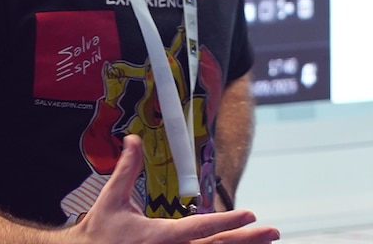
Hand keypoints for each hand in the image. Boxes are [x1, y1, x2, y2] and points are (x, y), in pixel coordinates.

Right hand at [73, 134, 278, 243]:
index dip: (227, 221)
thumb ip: (127, 169)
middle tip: (273, 231)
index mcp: (159, 237)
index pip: (200, 228)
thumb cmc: (98, 233)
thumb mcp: (112, 199)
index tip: (250, 214)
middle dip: (247, 240)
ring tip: (266, 241)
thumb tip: (134, 139)